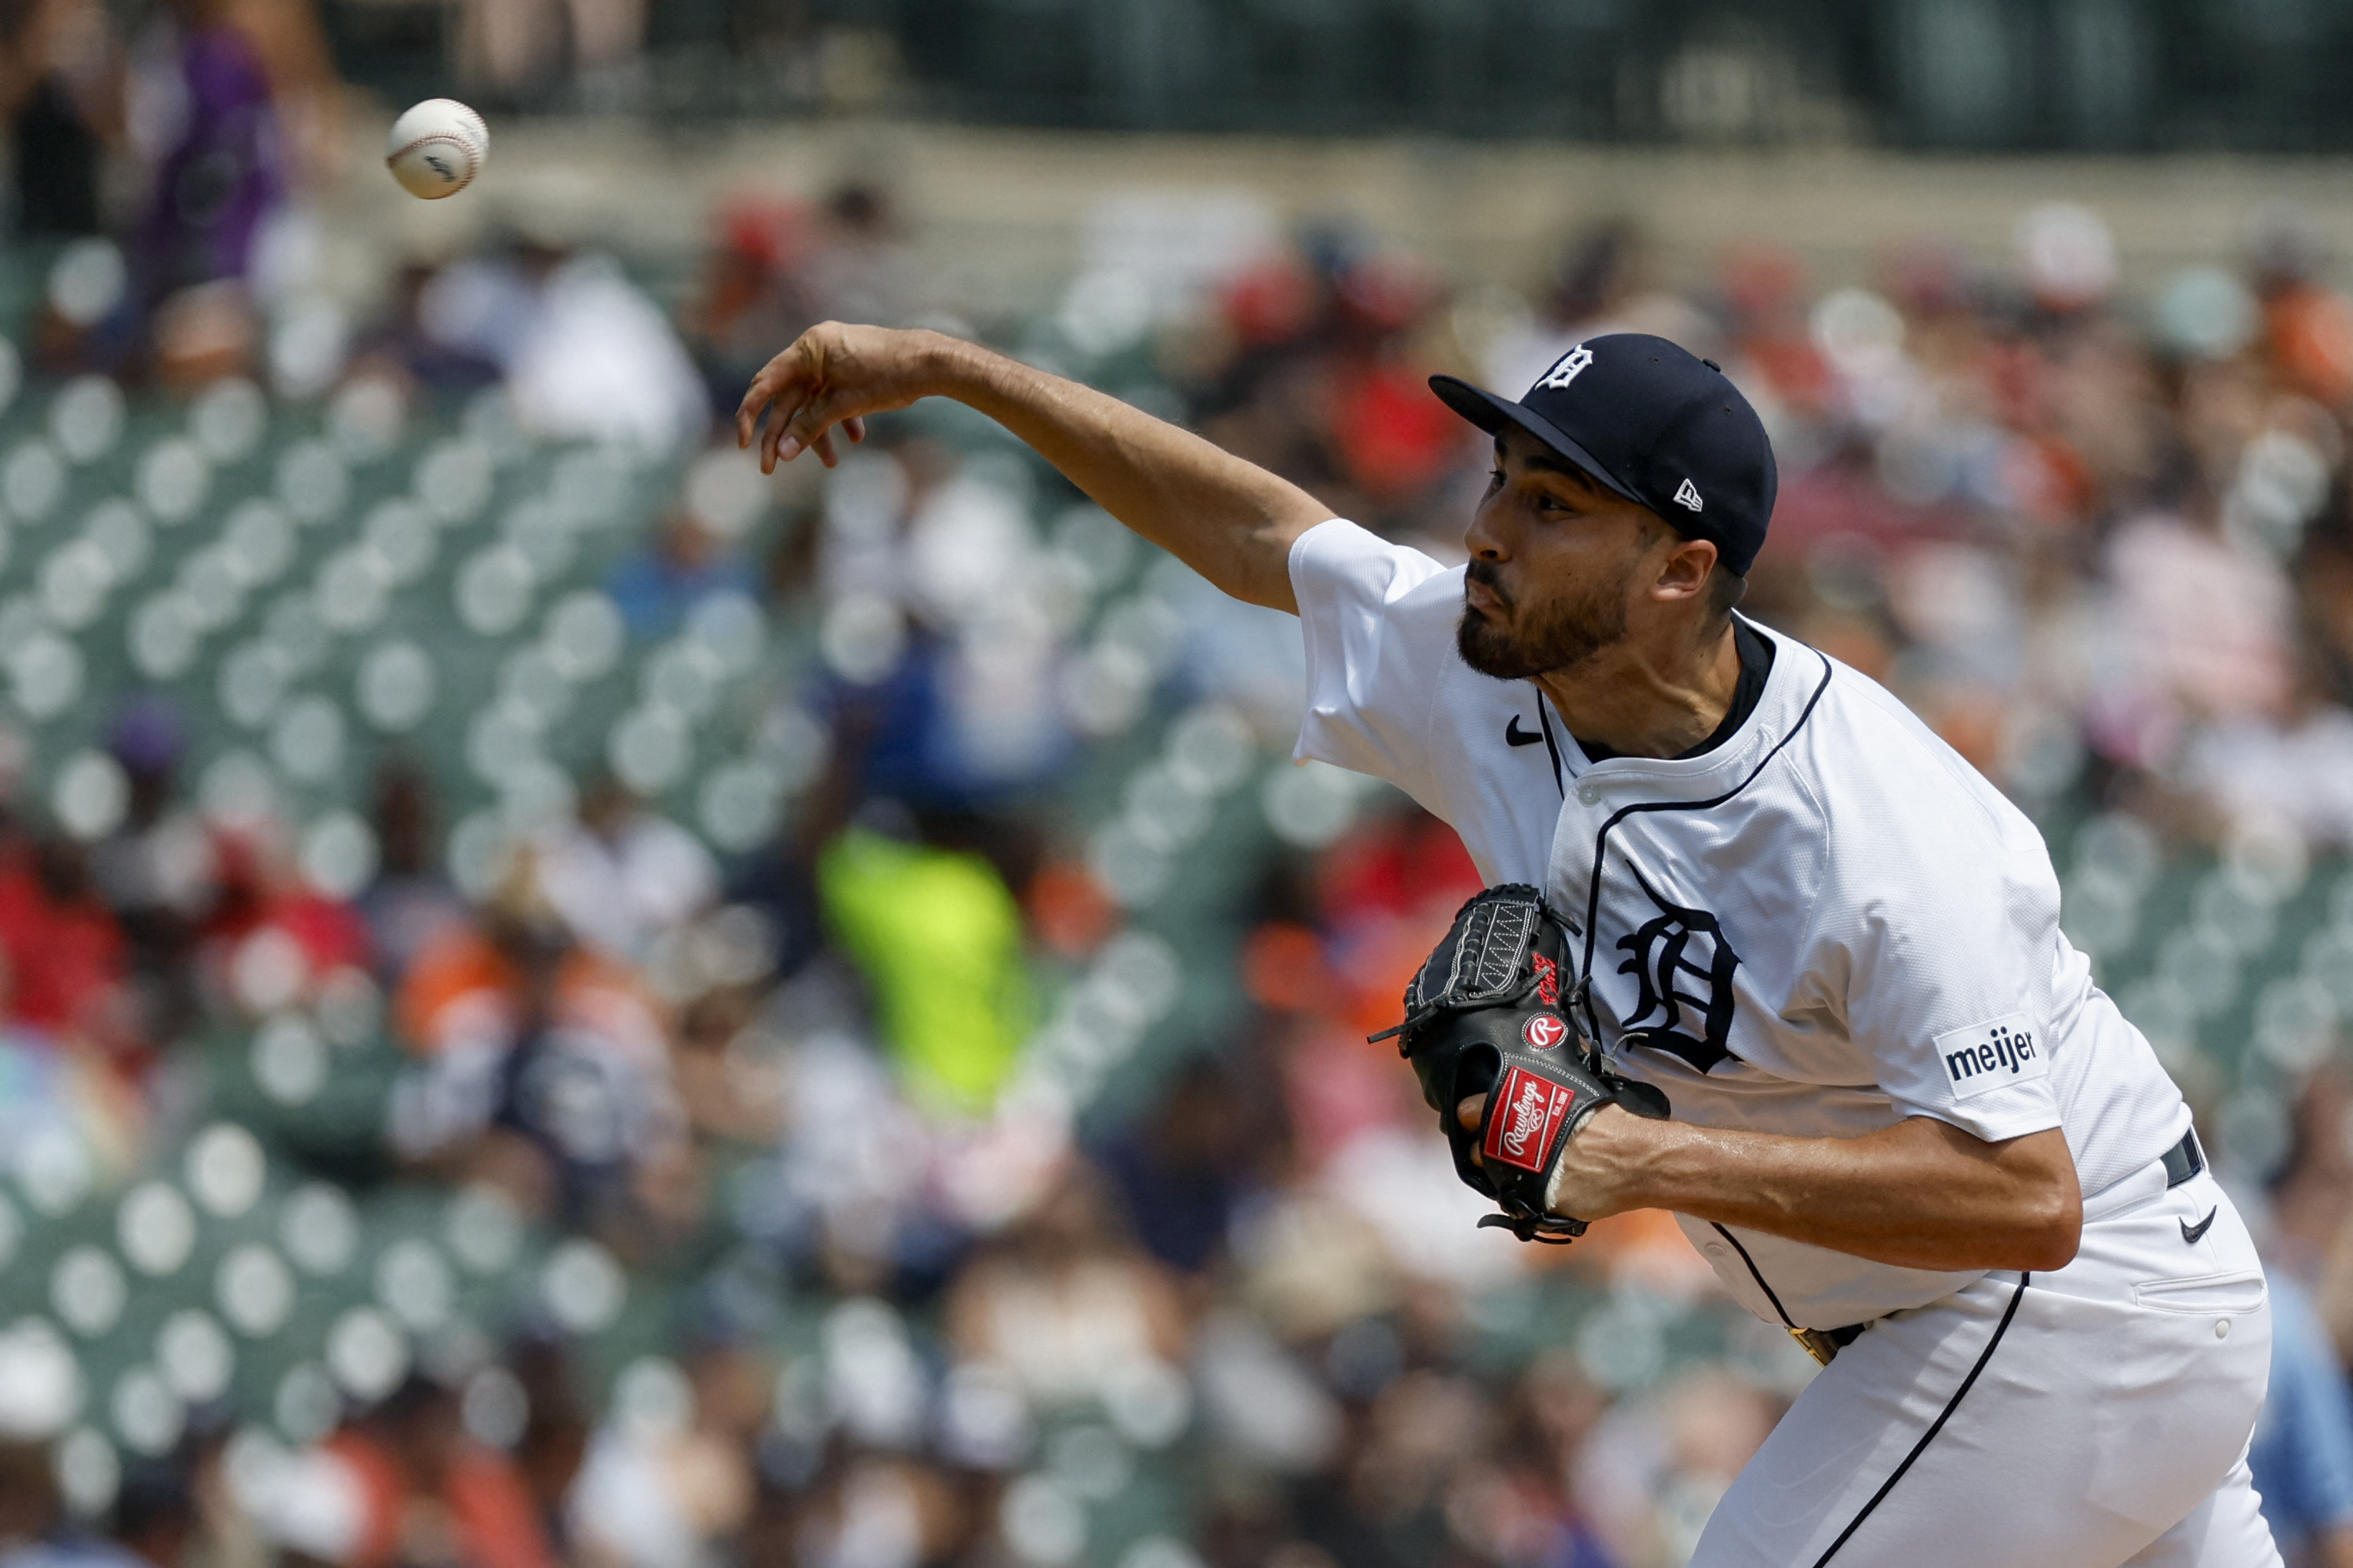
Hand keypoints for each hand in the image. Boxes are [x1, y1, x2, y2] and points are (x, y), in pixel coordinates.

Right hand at [734, 322, 949, 471]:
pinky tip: (855, 438)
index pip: (766, 383)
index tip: (744, 444)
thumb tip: (783, 453)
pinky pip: (834, 397)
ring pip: (813, 402)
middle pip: (789, 399)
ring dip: (818, 432)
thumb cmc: (890, 376)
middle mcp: (817, 349)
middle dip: (784, 434)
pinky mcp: (850, 369)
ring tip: (830, 462)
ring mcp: (834, 359)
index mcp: (810, 348)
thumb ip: (811, 426)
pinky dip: (840, 418)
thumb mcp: (846, 404)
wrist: (933, 362)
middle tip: (771, 468)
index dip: (750, 414)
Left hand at [1456, 1093, 1646, 1220]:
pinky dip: (1524, 1196)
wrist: (1638, 1160)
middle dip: (1485, 1150)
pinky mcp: (1537, 1204)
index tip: (1472, 1121)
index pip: (1469, 1112)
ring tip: (1522, 1169)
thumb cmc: (1611, 1122)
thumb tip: (1526, 1092)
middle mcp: (1512, 1144)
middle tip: (1502, 1149)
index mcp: (1517, 1110)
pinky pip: (1519, 1202)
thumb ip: (1540, 1096)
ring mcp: (1523, 1176)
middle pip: (1478, 1150)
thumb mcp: (1570, 1093)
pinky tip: (1539, 1187)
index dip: (1469, 1117)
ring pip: (1494, 1179)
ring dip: (1503, 1174)